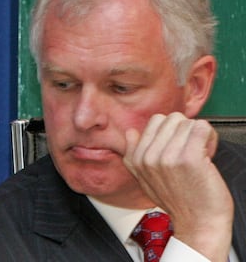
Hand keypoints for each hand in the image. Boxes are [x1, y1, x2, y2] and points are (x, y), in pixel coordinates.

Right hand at [124, 112, 232, 261]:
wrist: (198, 223)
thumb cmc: (178, 202)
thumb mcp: (144, 180)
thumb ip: (134, 154)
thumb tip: (131, 132)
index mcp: (137, 159)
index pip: (155, 121)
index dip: (172, 131)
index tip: (179, 147)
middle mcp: (149, 156)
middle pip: (172, 118)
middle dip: (186, 130)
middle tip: (192, 149)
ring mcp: (168, 156)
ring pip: (188, 122)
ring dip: (200, 136)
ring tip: (201, 154)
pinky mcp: (189, 158)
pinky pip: (202, 128)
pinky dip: (210, 137)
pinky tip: (209, 152)